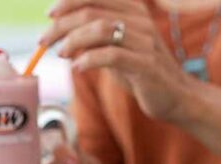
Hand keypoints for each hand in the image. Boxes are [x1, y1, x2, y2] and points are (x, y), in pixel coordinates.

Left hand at [40, 0, 195, 121]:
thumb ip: (95, 37)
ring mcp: (144, 41)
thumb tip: (61, 32)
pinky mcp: (146, 64)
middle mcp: (140, 20)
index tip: (49, 16)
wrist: (177, 97)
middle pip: (91, 11)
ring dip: (73, 41)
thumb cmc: (143, 73)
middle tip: (44, 41)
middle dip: (62, 25)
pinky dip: (89, 60)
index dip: (67, 2)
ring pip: (100, 29)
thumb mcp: (118, 48)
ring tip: (61, 54)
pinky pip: (112, 55)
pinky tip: (77, 68)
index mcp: (133, 9)